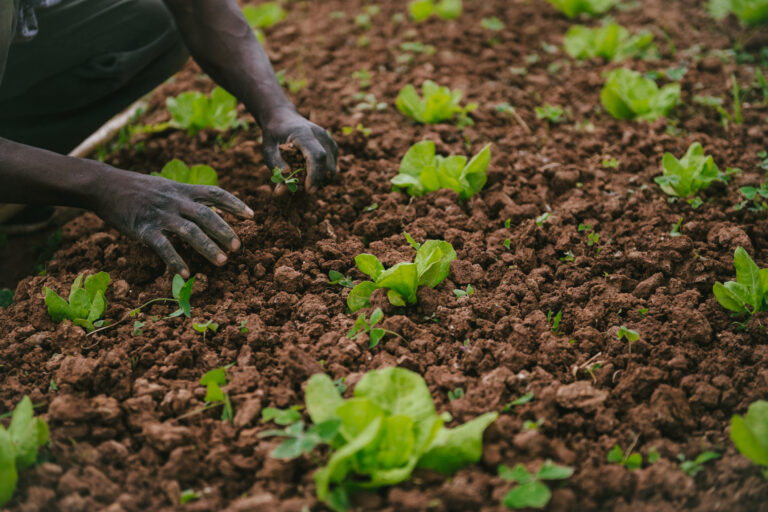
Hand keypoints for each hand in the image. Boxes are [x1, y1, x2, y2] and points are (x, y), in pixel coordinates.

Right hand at [93, 168, 252, 277]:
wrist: (105, 185)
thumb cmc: (138, 189)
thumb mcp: (167, 187)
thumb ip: (188, 197)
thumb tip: (211, 210)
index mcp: (183, 189)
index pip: (215, 193)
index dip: (235, 204)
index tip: (252, 216)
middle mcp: (175, 200)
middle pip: (206, 215)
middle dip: (225, 231)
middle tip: (239, 247)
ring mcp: (160, 215)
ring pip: (190, 232)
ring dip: (208, 248)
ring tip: (223, 262)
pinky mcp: (144, 229)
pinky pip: (163, 247)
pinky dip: (176, 261)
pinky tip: (186, 274)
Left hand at [261, 107, 337, 191]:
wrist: (284, 118)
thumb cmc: (274, 135)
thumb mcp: (268, 149)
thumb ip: (276, 167)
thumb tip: (284, 189)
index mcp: (304, 133)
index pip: (317, 156)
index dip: (315, 175)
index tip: (308, 191)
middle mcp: (321, 135)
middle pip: (328, 165)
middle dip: (317, 182)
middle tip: (302, 189)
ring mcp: (329, 140)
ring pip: (332, 168)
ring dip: (320, 180)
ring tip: (304, 179)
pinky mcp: (333, 146)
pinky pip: (331, 166)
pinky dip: (322, 174)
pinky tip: (309, 172)